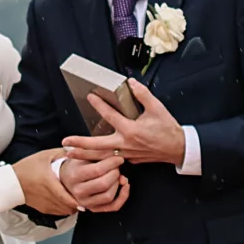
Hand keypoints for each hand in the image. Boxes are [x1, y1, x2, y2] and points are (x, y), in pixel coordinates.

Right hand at [15, 148, 81, 216]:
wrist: (12, 183)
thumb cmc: (27, 168)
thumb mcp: (44, 156)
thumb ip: (62, 153)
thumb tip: (78, 150)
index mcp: (48, 182)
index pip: (65, 197)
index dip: (76, 201)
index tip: (86, 200)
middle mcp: (48, 196)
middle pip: (69, 206)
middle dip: (80, 202)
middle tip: (88, 196)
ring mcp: (46, 205)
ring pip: (66, 211)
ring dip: (74, 206)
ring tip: (80, 197)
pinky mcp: (45, 210)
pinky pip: (60, 212)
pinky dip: (67, 207)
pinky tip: (69, 199)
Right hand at [59, 151, 129, 212]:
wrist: (67, 179)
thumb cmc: (78, 165)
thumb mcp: (83, 156)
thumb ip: (97, 154)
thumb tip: (116, 155)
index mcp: (75, 176)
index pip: (97, 170)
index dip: (112, 163)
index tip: (119, 158)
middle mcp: (79, 192)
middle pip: (104, 184)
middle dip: (115, 173)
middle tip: (117, 166)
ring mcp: (86, 203)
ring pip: (109, 196)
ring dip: (118, 184)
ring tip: (118, 175)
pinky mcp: (94, 209)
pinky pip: (113, 206)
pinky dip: (123, 197)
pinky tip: (125, 186)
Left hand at [64, 80, 185, 167]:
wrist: (178, 148)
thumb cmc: (167, 129)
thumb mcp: (157, 108)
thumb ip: (143, 94)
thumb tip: (131, 83)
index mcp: (131, 130)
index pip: (110, 116)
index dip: (99, 105)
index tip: (90, 97)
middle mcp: (126, 144)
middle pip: (97, 146)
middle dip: (80, 144)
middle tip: (65, 141)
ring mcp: (127, 154)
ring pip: (101, 157)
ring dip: (84, 155)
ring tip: (69, 153)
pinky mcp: (130, 160)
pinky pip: (111, 160)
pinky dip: (98, 160)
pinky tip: (88, 157)